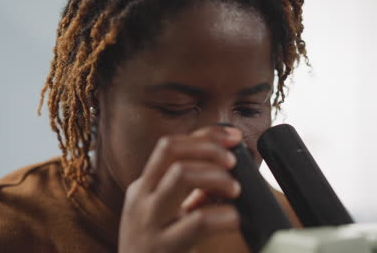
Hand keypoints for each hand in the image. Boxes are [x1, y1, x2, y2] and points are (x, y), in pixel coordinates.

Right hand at [118, 126, 242, 252]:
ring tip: (234, 190)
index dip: (205, 135)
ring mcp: (148, 222)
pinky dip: (223, 214)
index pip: (171, 145)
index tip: (233, 137)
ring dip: (216, 175)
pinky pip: (197, 220)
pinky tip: (233, 219)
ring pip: (181, 175)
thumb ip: (188, 194)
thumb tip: (222, 174)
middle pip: (171, 150)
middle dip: (208, 148)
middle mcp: (141, 198)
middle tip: (233, 161)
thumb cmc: (153, 249)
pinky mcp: (162, 248)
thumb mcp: (162, 216)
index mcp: (143, 187)